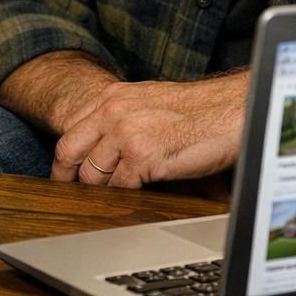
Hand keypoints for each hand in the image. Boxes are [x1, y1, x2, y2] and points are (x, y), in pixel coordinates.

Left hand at [49, 70, 249, 187]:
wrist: (231, 110)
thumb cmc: (199, 110)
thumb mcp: (150, 102)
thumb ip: (123, 117)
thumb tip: (105, 145)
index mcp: (113, 97)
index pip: (69, 131)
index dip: (64, 160)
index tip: (63, 176)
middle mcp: (114, 112)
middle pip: (70, 153)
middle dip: (68, 179)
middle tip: (74, 196)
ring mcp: (126, 134)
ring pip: (93, 176)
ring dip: (104, 191)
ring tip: (116, 198)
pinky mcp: (143, 157)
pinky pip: (121, 188)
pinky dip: (127, 197)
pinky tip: (140, 196)